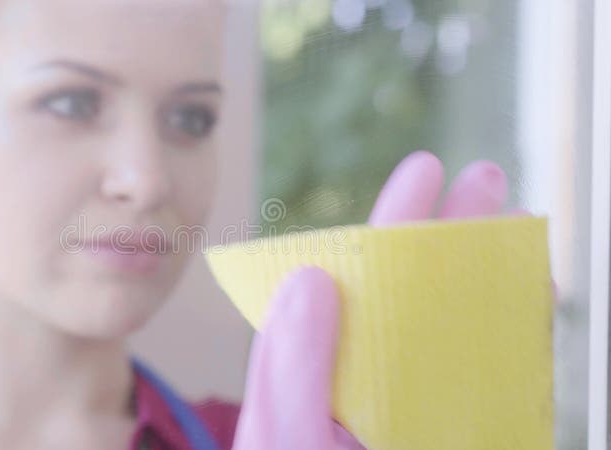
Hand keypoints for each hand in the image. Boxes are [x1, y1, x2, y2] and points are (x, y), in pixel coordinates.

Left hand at [232, 151, 510, 449]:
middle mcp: (366, 387)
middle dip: (447, 238)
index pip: (353, 284)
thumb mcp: (289, 441)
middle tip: (486, 178)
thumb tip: (311, 276)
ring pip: (450, 336)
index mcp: (318, 375)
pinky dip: (512, 346)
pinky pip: (487, 388)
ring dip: (484, 282)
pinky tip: (531, 306)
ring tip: (519, 227)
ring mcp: (414, 415)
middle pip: (408, 299)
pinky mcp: (456, 433)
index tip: (423, 172)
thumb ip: (292, 370)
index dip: (387, 228)